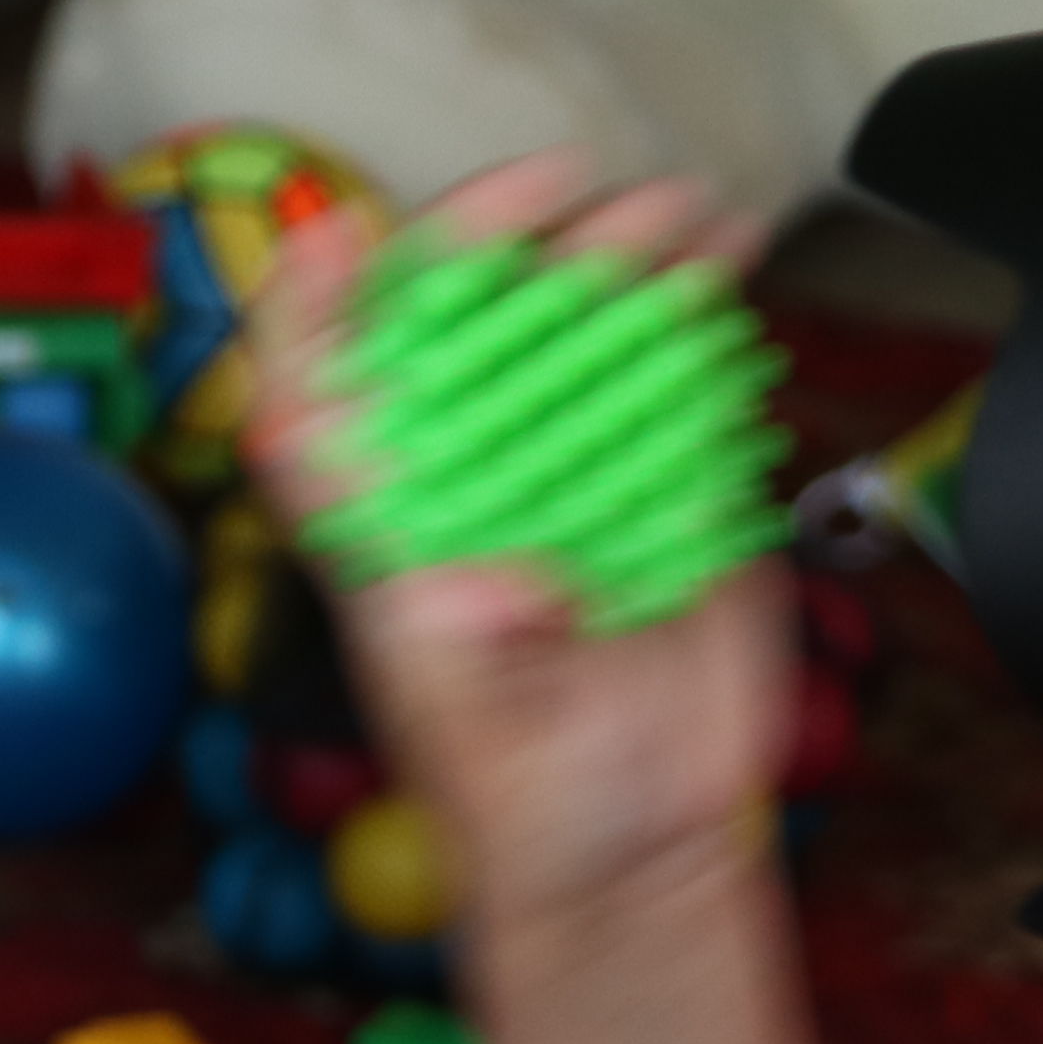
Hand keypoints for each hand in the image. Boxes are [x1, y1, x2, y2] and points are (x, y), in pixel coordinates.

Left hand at [239, 151, 800, 925]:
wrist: (643, 853)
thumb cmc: (530, 807)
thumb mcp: (474, 739)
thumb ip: (468, 655)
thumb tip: (472, 580)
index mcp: (393, 534)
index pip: (320, 400)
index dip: (315, 308)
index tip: (343, 233)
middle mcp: (470, 483)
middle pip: (462, 331)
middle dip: (508, 243)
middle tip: (565, 190)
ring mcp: (565, 473)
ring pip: (573, 333)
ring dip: (618, 254)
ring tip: (679, 208)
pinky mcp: (661, 486)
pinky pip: (672, 379)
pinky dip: (699, 311)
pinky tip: (727, 255)